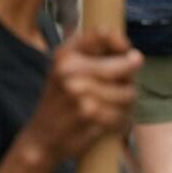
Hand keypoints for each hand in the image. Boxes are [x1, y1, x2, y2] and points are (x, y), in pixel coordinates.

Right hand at [20, 29, 142, 162]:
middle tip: (122, 83)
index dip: (120, 40)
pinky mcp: (90, 114)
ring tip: (109, 105)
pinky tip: (104, 120)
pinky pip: (123, 113)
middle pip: (128, 64)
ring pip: (129, 92)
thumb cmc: (60, 101)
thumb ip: (94, 53)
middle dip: (130, 76)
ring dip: (125, 102)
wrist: (40, 139)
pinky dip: (119, 119)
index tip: (125, 49)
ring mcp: (80, 92)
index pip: (101, 33)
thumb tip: (130, 50)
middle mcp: (70, 70)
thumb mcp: (66, 70)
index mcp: (65, 55)